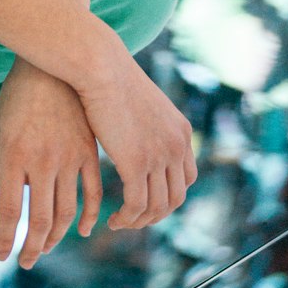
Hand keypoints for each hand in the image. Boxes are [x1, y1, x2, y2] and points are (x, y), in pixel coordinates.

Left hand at [0, 60, 101, 268]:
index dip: (5, 238)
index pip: (10, 210)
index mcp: (14, 156)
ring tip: (45, 247)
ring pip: (66, 212)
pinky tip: (82, 230)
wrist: (50, 66)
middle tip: (26, 260)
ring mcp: (68, 158)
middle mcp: (41, 161)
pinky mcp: (88, 152)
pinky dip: (90, 216)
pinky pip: (93, 193)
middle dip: (32, 247)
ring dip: (56, 237)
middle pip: (40, 219)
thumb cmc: (16, 97)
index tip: (1, 256)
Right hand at [76, 30, 196, 230]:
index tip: (148, 198)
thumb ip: (146, 121)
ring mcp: (158, 156)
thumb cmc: (110, 76)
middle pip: (175, 197)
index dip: (169, 194)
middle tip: (133, 217)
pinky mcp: (135, 164)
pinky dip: (126, 218)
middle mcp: (176, 146)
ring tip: (120, 222)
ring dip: (139, 221)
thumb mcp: (140, 101)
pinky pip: (135, 205)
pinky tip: (113, 219)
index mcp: (180, 131)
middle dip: (155, 213)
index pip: (186, 178)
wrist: (100, 65)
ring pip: (156, 206)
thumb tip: (136, 130)